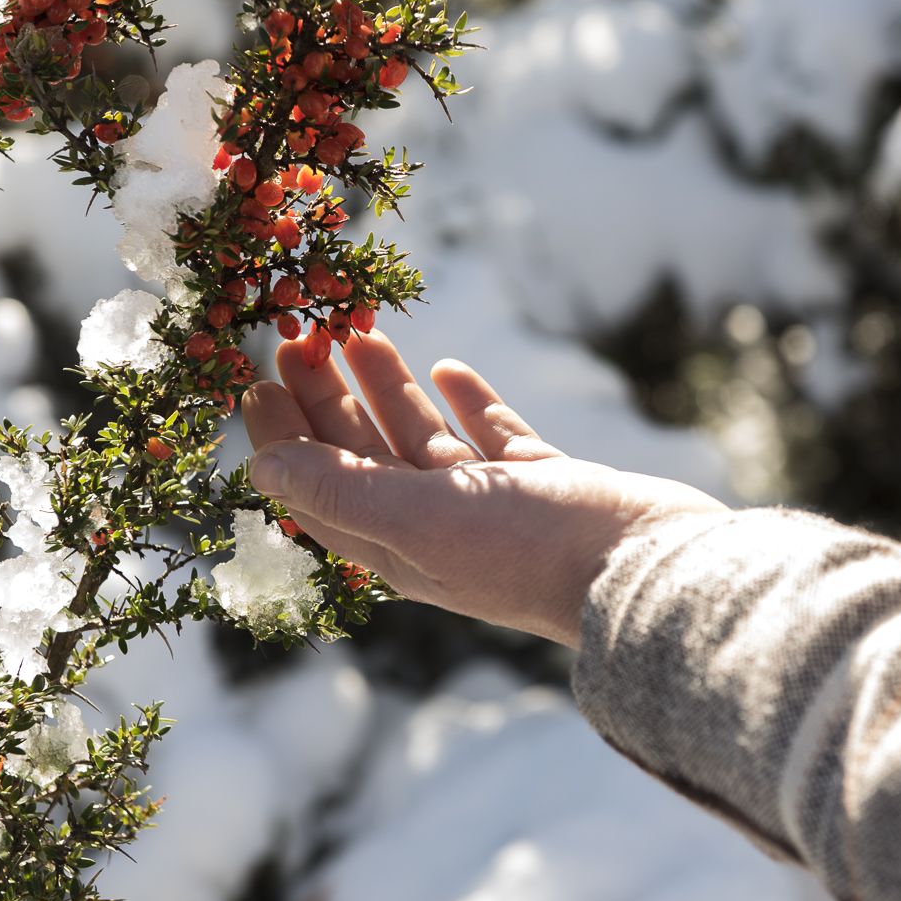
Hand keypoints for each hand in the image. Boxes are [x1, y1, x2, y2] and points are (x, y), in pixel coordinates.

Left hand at [241, 330, 728, 646]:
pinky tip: (450, 370)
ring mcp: (495, 506)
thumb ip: (341, 490)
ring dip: (388, 389)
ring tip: (359, 334)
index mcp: (398, 546)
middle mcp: (438, 528)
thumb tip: (260, 471)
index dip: (282, 438)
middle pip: (364, 456)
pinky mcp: (543, 483)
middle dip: (328, 398)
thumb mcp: (423, 517)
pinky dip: (467, 404)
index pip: (319, 488)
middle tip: (301, 336)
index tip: (255, 380)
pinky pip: (492, 438)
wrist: (645, 566)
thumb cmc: (531, 548)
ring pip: (422, 439)